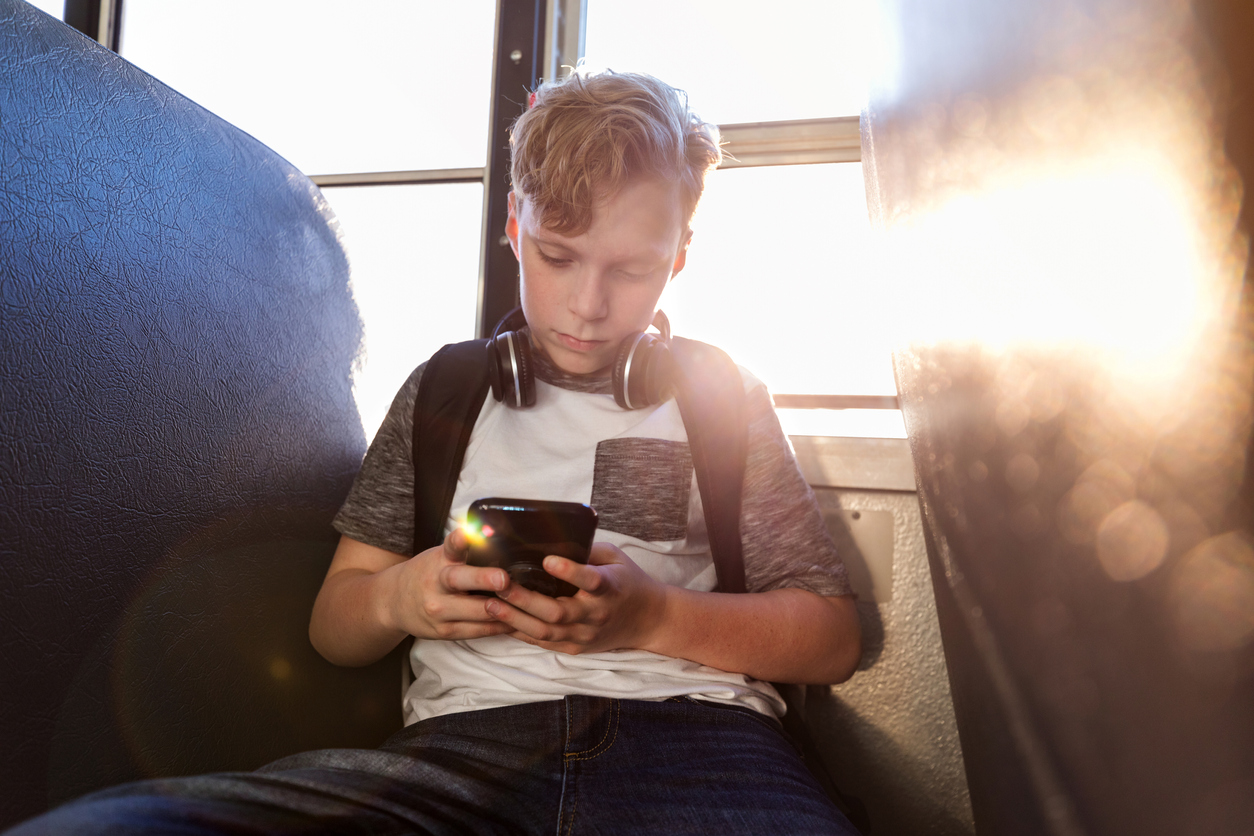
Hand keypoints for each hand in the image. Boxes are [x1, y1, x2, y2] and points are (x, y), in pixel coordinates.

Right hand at [381, 528, 515, 641]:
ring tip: (525, 605)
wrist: (394, 602)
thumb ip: (465, 549)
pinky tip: (516, 622)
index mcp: (440, 560)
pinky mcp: (444, 631)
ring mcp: (439, 610)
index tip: (468, 533)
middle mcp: (437, 583)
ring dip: (502, 609)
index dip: (459, 539)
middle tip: (503, 578)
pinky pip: (477, 631)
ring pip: (474, 611)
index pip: (450, 546)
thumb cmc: (429, 573)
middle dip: (483, 579)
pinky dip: (499, 626)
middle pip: (460, 580)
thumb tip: (498, 533)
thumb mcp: (441, 556)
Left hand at [483, 543, 668, 654]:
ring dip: (516, 618)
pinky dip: (521, 633)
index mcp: (610, 588)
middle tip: (498, 583)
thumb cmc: (628, 582)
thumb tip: (554, 537)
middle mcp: (596, 615)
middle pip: (557, 612)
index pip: (590, 580)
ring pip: (546, 632)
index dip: (569, 571)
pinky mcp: (576, 648)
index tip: (547, 560)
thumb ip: (588, 550)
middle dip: (524, 599)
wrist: (649, 621)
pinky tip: (501, 620)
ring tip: (490, 603)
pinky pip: (545, 643)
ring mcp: (585, 635)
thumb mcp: (616, 558)